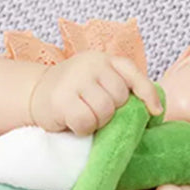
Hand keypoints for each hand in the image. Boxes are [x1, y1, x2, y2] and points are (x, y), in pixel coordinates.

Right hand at [29, 52, 163, 135]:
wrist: (35, 93)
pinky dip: (83, 129)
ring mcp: (75, 80)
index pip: (132, 74)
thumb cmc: (72, 93)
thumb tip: (151, 111)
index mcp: (104, 60)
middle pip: (119, 98)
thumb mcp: (97, 82)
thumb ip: (118, 88)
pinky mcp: (61, 99)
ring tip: (84, 117)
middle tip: (95, 112)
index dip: (147, 94)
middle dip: (112, 112)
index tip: (155, 112)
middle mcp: (91, 65)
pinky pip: (86, 122)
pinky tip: (73, 123)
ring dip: (97, 122)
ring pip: (104, 112)